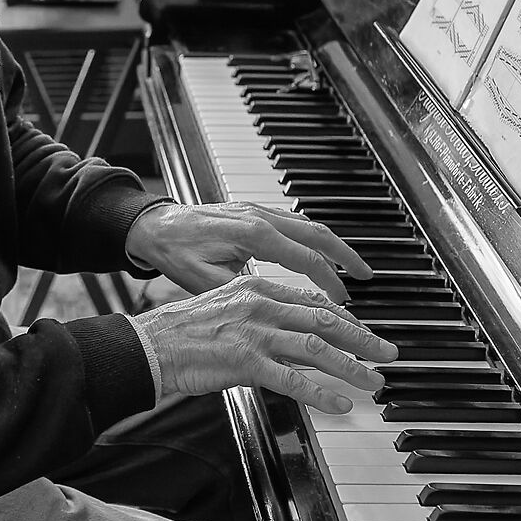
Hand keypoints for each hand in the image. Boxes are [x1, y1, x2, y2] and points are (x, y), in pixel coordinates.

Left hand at [126, 201, 373, 300]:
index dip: (330, 281)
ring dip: (333, 244)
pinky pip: (293, 221)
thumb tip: (274, 310)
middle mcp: (261, 216)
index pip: (306, 257)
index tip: (344, 300)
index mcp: (253, 234)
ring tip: (350, 266)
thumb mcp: (206, 281)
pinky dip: (313, 236)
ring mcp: (258, 210)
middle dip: (346, 255)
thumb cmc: (176, 253)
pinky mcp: (252, 211)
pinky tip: (319, 252)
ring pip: (308, 223)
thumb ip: (243, 292)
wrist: (154, 225)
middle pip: (318, 233)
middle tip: (366, 276)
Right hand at [135, 274, 398, 413]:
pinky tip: (340, 403)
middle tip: (388, 353)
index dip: (345, 319)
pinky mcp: (244, 361)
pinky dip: (321, 392)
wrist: (149, 345)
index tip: (364, 333)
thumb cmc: (181, 333)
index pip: (312, 302)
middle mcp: (259, 305)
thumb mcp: (226, 309)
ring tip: (374, 381)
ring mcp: (253, 333)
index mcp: (256, 288)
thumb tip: (291, 335)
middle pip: (324, 320)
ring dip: (351, 366)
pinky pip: (293, 379)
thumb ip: (260, 316)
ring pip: (316, 347)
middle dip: (362, 339)